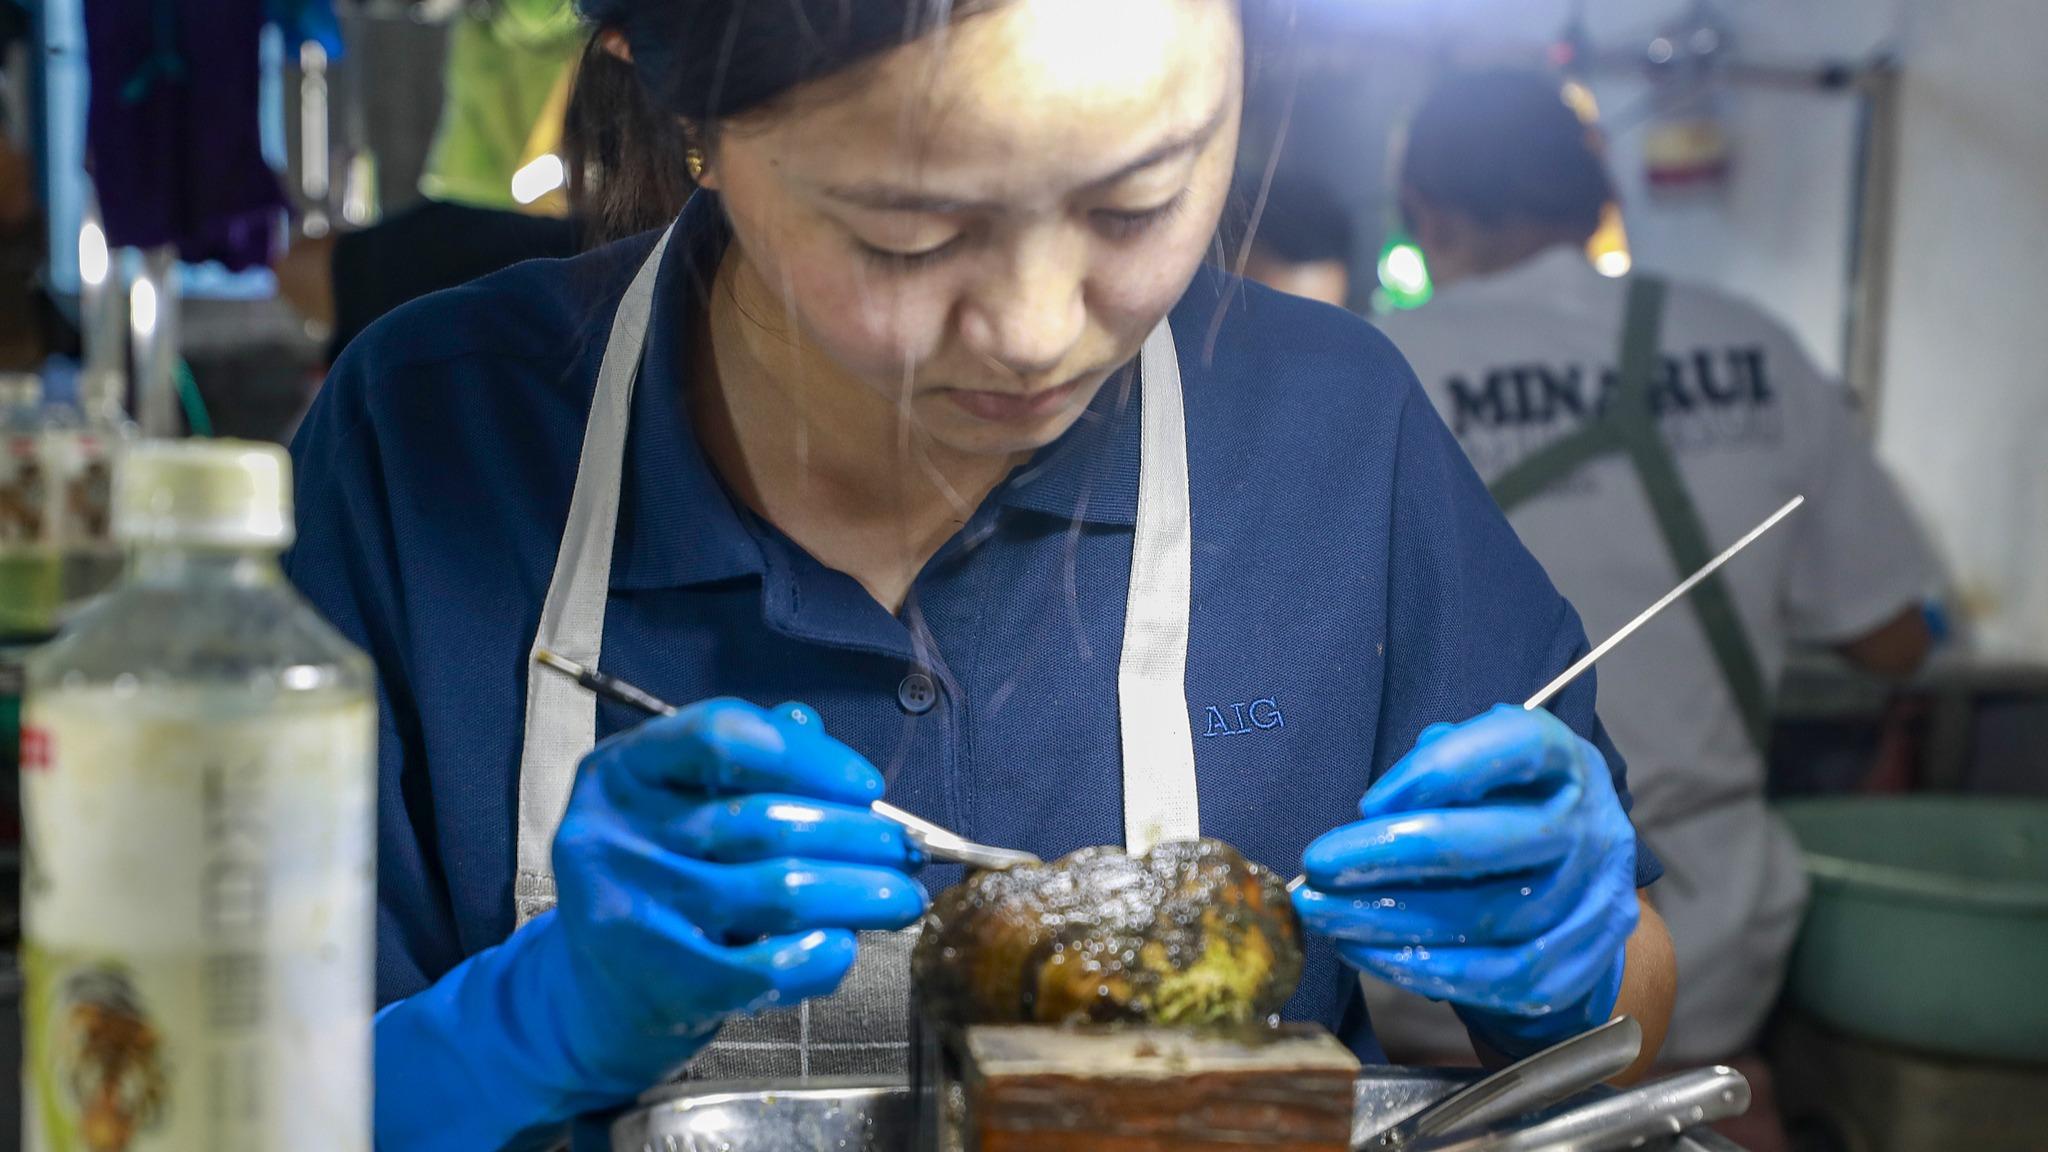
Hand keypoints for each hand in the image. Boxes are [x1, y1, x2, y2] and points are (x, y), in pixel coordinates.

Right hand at [375, 699, 925, 1149]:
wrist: (600, 989)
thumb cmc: (664, 877)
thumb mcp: (685, 803)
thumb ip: (746, 760)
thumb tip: (813, 730)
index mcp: (622, 769)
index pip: (721, 736)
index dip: (808, 757)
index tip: (868, 787)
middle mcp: (613, 833)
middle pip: (761, 820)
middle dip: (856, 836)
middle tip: (905, 851)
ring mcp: (630, 910)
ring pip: (776, 892)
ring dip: (859, 894)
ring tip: (901, 897)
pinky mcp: (655, 981)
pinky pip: (763, 966)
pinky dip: (820, 955)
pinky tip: (845, 944)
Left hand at [1293, 704, 1637, 1055]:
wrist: (1576, 892)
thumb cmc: (1507, 810)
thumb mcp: (1485, 767)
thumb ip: (1438, 767)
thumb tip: (1379, 809)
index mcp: (1567, 763)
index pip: (1521, 746)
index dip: (1444, 769)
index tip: (1370, 801)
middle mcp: (1591, 828)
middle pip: (1496, 842)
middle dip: (1395, 852)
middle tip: (1319, 864)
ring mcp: (1592, 902)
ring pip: (1487, 917)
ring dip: (1390, 918)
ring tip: (1324, 913)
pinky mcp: (1577, 966)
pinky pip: (1496, 976)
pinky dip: (1422, 968)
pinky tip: (1364, 951)